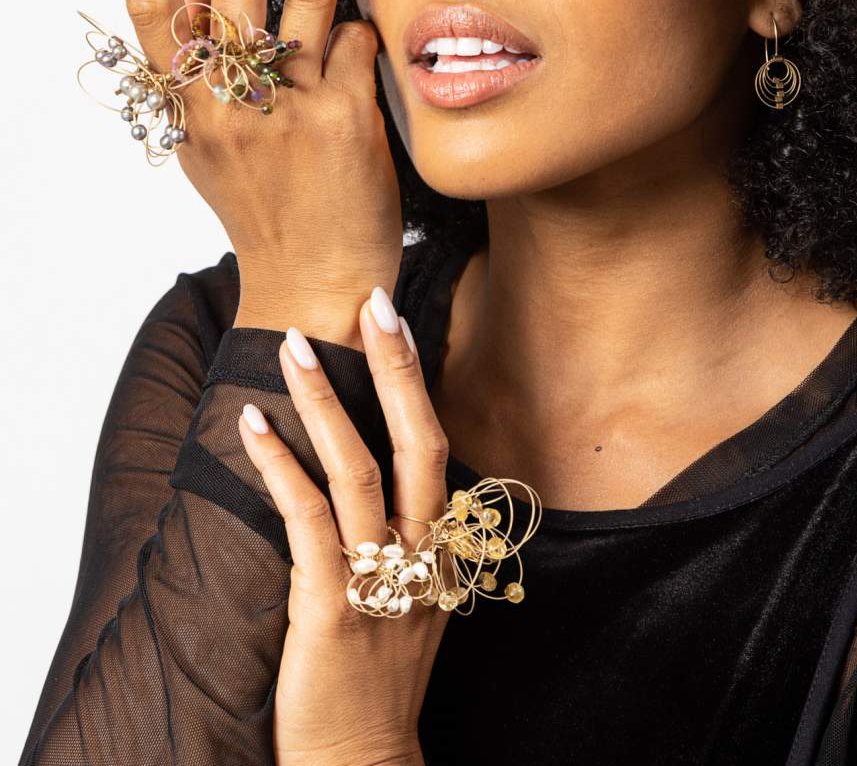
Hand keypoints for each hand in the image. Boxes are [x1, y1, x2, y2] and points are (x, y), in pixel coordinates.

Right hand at [119, 0, 402, 342]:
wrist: (314, 287)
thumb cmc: (266, 217)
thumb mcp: (212, 149)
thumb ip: (197, 66)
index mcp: (191, 112)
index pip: (154, 9)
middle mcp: (233, 106)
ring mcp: (291, 111)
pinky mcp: (346, 120)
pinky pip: (356, 47)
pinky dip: (360, 38)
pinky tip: (361, 50)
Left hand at [237, 286, 451, 765]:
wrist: (362, 762)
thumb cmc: (378, 677)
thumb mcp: (409, 599)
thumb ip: (404, 539)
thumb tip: (377, 479)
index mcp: (440, 550)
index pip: (435, 448)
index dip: (417, 382)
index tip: (396, 324)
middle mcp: (420, 556)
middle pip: (419, 443)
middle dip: (399, 367)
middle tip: (374, 302)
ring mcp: (379, 581)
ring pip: (360, 472)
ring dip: (326, 402)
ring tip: (293, 346)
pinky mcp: (331, 608)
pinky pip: (307, 521)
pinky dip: (280, 466)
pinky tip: (252, 425)